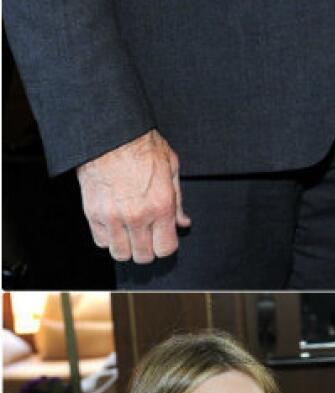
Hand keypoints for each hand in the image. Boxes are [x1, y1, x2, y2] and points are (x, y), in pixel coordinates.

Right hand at [75, 129, 189, 262]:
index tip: (164, 238)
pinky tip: (115, 225)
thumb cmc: (141, 146)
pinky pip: (101, 241)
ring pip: (120, 254)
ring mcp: (113, 217)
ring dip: (127, 247)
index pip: (165, 248)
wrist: (110, 136)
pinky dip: (109, 238)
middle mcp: (137, 215)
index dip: (166, 245)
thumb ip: (178, 201)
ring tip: (131, 233)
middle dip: (148, 249)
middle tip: (148, 236)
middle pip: (143, 256)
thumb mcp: (171, 168)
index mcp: (160, 205)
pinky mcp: (93, 214)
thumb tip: (183, 222)